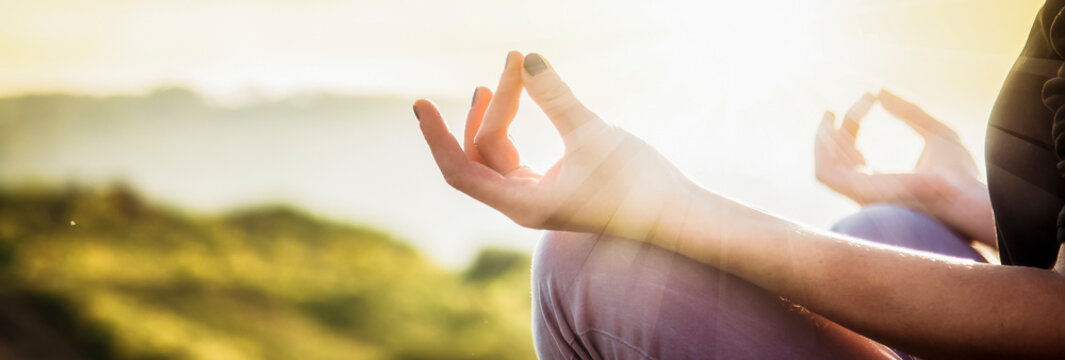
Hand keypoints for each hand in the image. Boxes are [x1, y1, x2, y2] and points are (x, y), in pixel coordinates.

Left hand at [415, 52, 695, 240]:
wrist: (677, 216)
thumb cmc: (639, 183)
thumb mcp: (594, 134)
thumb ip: (556, 96)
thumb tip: (527, 57)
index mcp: (525, 204)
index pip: (461, 173)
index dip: (437, 138)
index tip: (420, 104)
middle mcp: (524, 205)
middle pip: (482, 155)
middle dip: (489, 109)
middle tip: (512, 62)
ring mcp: (537, 198)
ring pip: (498, 156)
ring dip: (496, 117)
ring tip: (500, 77)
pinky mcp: (554, 188)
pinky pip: (515, 159)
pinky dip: (512, 130)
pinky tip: (516, 102)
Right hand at [814, 90, 992, 242]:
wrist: (967, 196)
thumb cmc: (961, 173)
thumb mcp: (936, 133)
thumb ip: (909, 113)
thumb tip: (881, 93)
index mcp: (883, 180)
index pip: (854, 150)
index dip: (856, 120)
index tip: (869, 96)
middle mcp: (867, 189)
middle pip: (836, 157)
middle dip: (832, 130)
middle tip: (834, 107)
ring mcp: (862, 194)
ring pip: (824, 166)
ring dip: (822, 139)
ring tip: (829, 114)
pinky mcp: (859, 194)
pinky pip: (825, 172)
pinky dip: (822, 150)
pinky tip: (830, 127)